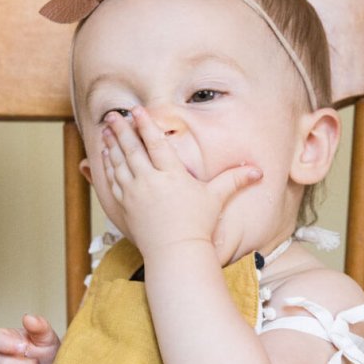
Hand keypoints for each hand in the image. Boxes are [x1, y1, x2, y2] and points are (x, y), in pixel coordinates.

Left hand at [102, 107, 260, 256]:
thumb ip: (234, 181)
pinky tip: (104, 155)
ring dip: (112, 144)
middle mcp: (150, 181)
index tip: (137, 110)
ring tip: (106, 129)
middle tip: (113, 115)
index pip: (156, 143)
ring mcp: (134, 194)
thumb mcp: (216, 199)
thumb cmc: (198, 225)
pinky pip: (112, 180)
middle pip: (132, 149)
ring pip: (119, 162)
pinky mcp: (124, 206)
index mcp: (172, 175)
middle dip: (122, 130)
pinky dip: (107, 165)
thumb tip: (259, 171)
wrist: (175, 253)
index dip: (146, 125)